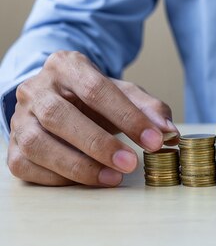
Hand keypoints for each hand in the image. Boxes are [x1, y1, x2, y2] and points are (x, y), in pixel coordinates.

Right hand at [7, 51, 178, 186]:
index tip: (154, 140)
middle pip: (60, 116)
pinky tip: (88, 179)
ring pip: (38, 143)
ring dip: (78, 166)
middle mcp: (36, 88)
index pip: (96, 89)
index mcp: (66, 66)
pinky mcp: (12, 147)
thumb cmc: (96, 97)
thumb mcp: (125, 93)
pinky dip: (59, 178)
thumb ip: (149, 108)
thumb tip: (169, 131)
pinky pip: (27, 166)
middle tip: (131, 163)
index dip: (127, 117)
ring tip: (112, 177)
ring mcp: (20, 118)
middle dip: (99, 143)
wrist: (61, 98)